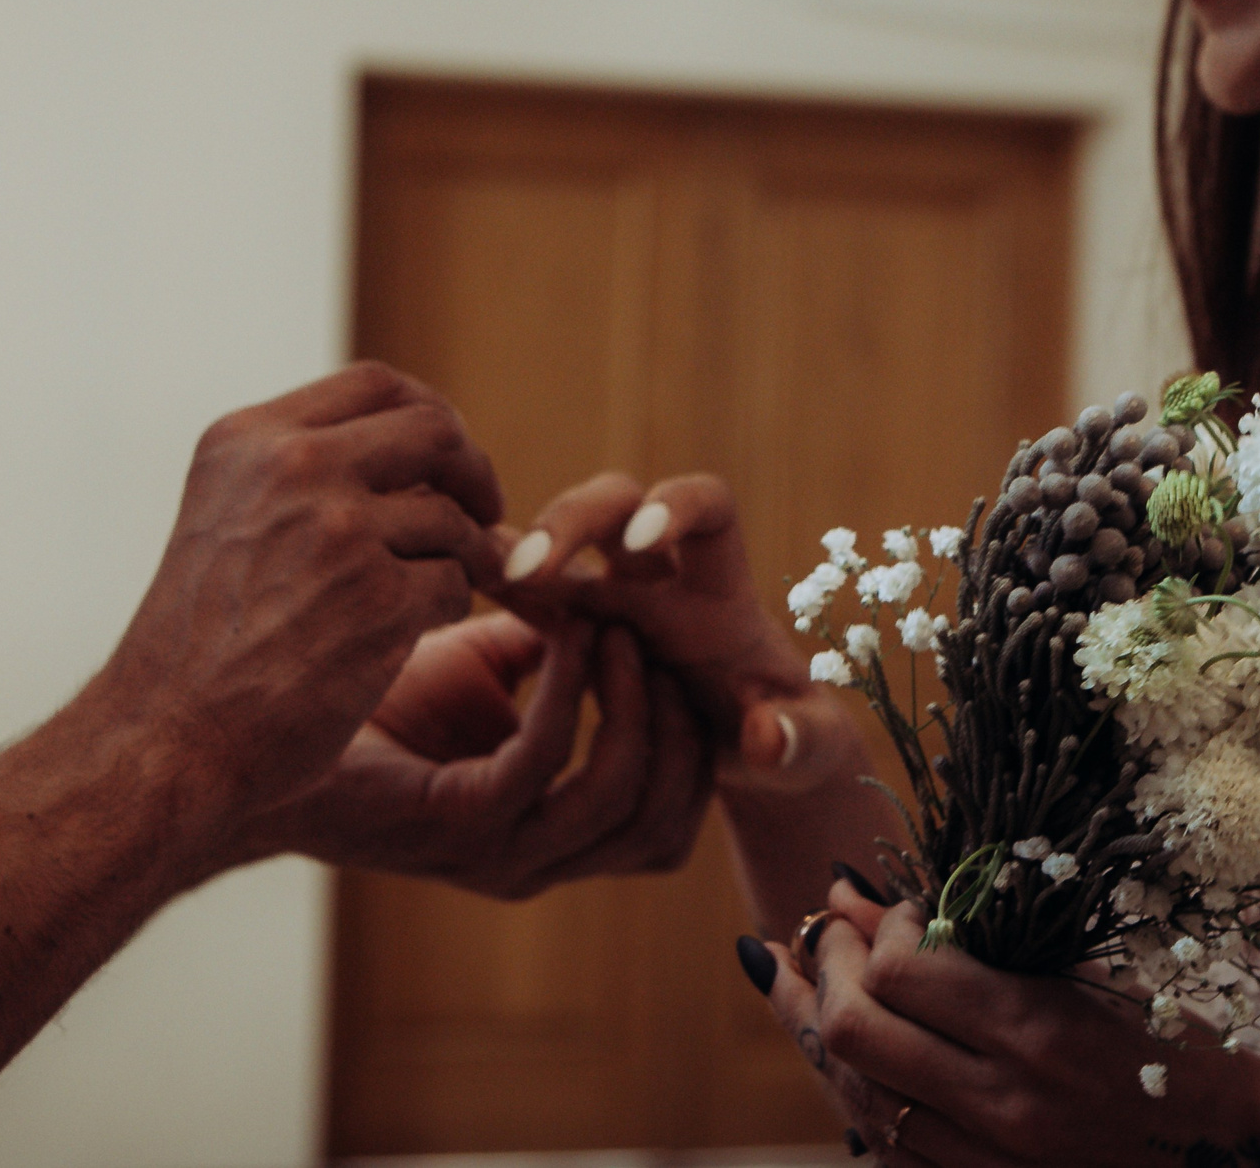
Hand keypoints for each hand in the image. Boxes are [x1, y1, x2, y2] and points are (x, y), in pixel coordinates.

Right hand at [97, 363, 504, 822]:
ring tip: (435, 590)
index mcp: (249, 440)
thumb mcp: (224, 518)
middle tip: (483, 510)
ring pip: (452, 517)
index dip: (429, 416)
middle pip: (434, 430)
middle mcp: (292, 469)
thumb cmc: (199, 642)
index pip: (376, 384)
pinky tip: (408, 635)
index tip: (442, 459)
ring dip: (462, 555)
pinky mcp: (378, 601)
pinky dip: (444, 609)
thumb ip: (302, 472)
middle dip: (473, 471)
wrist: (164, 738)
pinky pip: (453, 584)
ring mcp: (338, 532)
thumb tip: (428, 450)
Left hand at [248, 611, 712, 896]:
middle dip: (681, 728)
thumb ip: (542, 641)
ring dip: (635, 706)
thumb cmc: (357, 691)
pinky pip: (546, 761)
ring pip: (619, 798)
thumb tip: (599, 590)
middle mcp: (531, 861)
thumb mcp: (474, 661)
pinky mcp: (454, 825)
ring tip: (622, 627)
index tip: (679, 651)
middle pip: (662, 825)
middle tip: (667, 636)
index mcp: (545, 836)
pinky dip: (570, 690)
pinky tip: (565, 629)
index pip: (664, 823)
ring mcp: (495, 853)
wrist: (247, 731)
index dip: (691, 744)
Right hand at [498, 472, 846, 791]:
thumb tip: (767, 736)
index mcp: (722, 592)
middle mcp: (662, 578)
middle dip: (575, 521)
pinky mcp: (572, 631)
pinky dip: (495, 585)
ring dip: (523, 553)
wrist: (750, 755)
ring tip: (486, 574)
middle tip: (532, 563)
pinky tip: (451, 582)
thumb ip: (800, 741)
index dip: (676, 506)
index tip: (644, 540)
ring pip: (559, 544)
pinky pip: (526, 597)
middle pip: (615, 505)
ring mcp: (609, 599)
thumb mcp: (808, 750)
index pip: (708, 505)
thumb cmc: (792, 742)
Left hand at [753, 884, 1259, 1167]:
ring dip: (814, 1028)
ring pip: (854, 1095)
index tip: (899, 911)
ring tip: (797, 977)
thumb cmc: (1174, 1051)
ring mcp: (988, 1162)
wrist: (1240, 1161)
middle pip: (853, 1033)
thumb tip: (860, 900)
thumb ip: (973, 943)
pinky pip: (882, 1145)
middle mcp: (1004, 1104)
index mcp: (1038, 1033)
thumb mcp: (1084, 977)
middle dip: (825, 971)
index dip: (880, 929)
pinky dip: (853, 1091)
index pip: (901, 971)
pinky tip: (839, 1053)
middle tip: (827, 935)